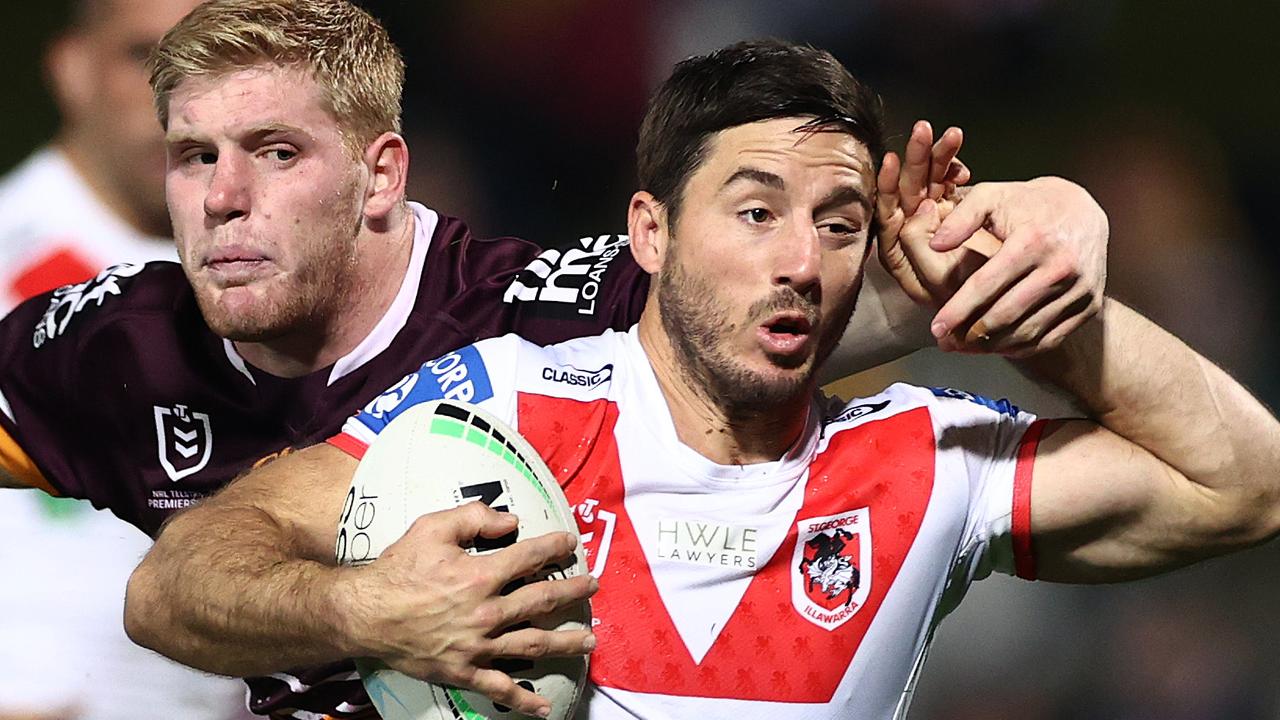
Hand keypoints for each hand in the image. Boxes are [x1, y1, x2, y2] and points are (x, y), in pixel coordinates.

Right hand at [340, 502, 595, 717]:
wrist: (365, 614)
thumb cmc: (398, 569)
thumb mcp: (432, 529)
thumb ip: (473, 518)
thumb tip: (511, 520)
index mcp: (480, 575)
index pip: (529, 558)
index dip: (553, 547)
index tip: (570, 542)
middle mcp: (486, 612)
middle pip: (542, 601)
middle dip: (572, 592)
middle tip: (592, 586)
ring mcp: (477, 645)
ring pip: (532, 644)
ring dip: (565, 642)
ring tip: (589, 640)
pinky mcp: (464, 671)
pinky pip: (499, 688)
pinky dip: (523, 700)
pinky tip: (544, 707)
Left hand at [877, 120, 988, 306]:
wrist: (1033, 294)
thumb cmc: (979, 298)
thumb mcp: (942, 277)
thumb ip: (917, 247)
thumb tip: (915, 211)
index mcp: (904, 253)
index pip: (889, 214)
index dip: (887, 187)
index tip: (890, 160)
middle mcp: (920, 238)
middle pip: (911, 192)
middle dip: (917, 159)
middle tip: (922, 129)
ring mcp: (941, 224)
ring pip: (933, 184)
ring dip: (939, 158)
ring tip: (950, 133)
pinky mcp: (962, 216)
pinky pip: (954, 187)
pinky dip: (957, 172)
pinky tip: (963, 165)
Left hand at [928, 177, 1107, 356]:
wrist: (1085, 212)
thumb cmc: (1030, 204)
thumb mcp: (993, 196)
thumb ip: (961, 217)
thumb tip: (934, 244)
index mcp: (1033, 240)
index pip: (986, 284)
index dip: (958, 309)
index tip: (937, 326)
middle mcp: (1060, 267)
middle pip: (1006, 313)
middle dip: (971, 333)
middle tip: (948, 342)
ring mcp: (1079, 289)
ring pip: (1027, 331)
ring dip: (992, 346)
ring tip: (966, 347)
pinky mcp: (1089, 306)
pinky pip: (1049, 339)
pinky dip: (1021, 348)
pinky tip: (997, 347)